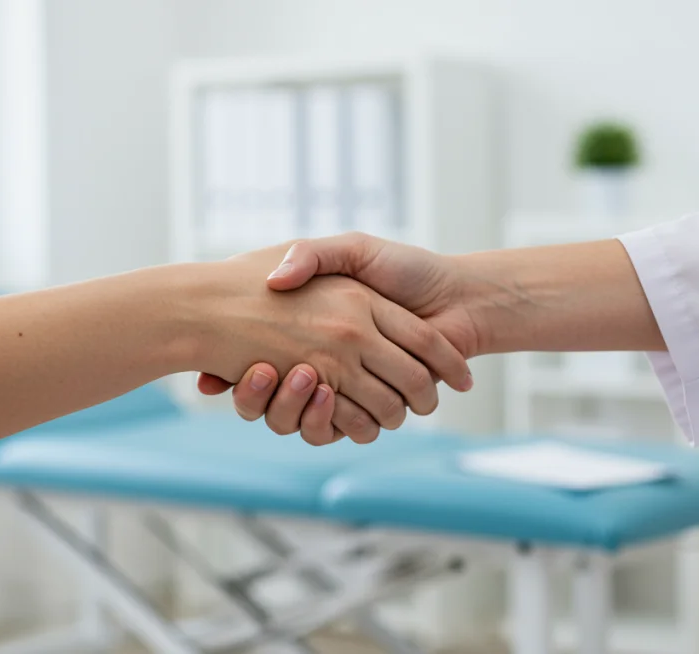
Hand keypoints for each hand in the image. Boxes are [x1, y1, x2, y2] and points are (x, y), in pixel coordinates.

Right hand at [194, 243, 470, 443]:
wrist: (466, 299)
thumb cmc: (411, 269)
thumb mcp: (352, 250)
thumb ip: (313, 254)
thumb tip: (274, 279)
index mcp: (318, 327)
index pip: (266, 354)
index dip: (246, 364)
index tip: (232, 359)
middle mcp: (332, 359)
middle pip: (279, 391)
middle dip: (262, 391)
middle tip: (255, 371)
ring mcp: (351, 386)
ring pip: (304, 413)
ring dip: (295, 407)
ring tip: (294, 375)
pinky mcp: (371, 408)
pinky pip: (338, 429)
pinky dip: (329, 422)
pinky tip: (322, 395)